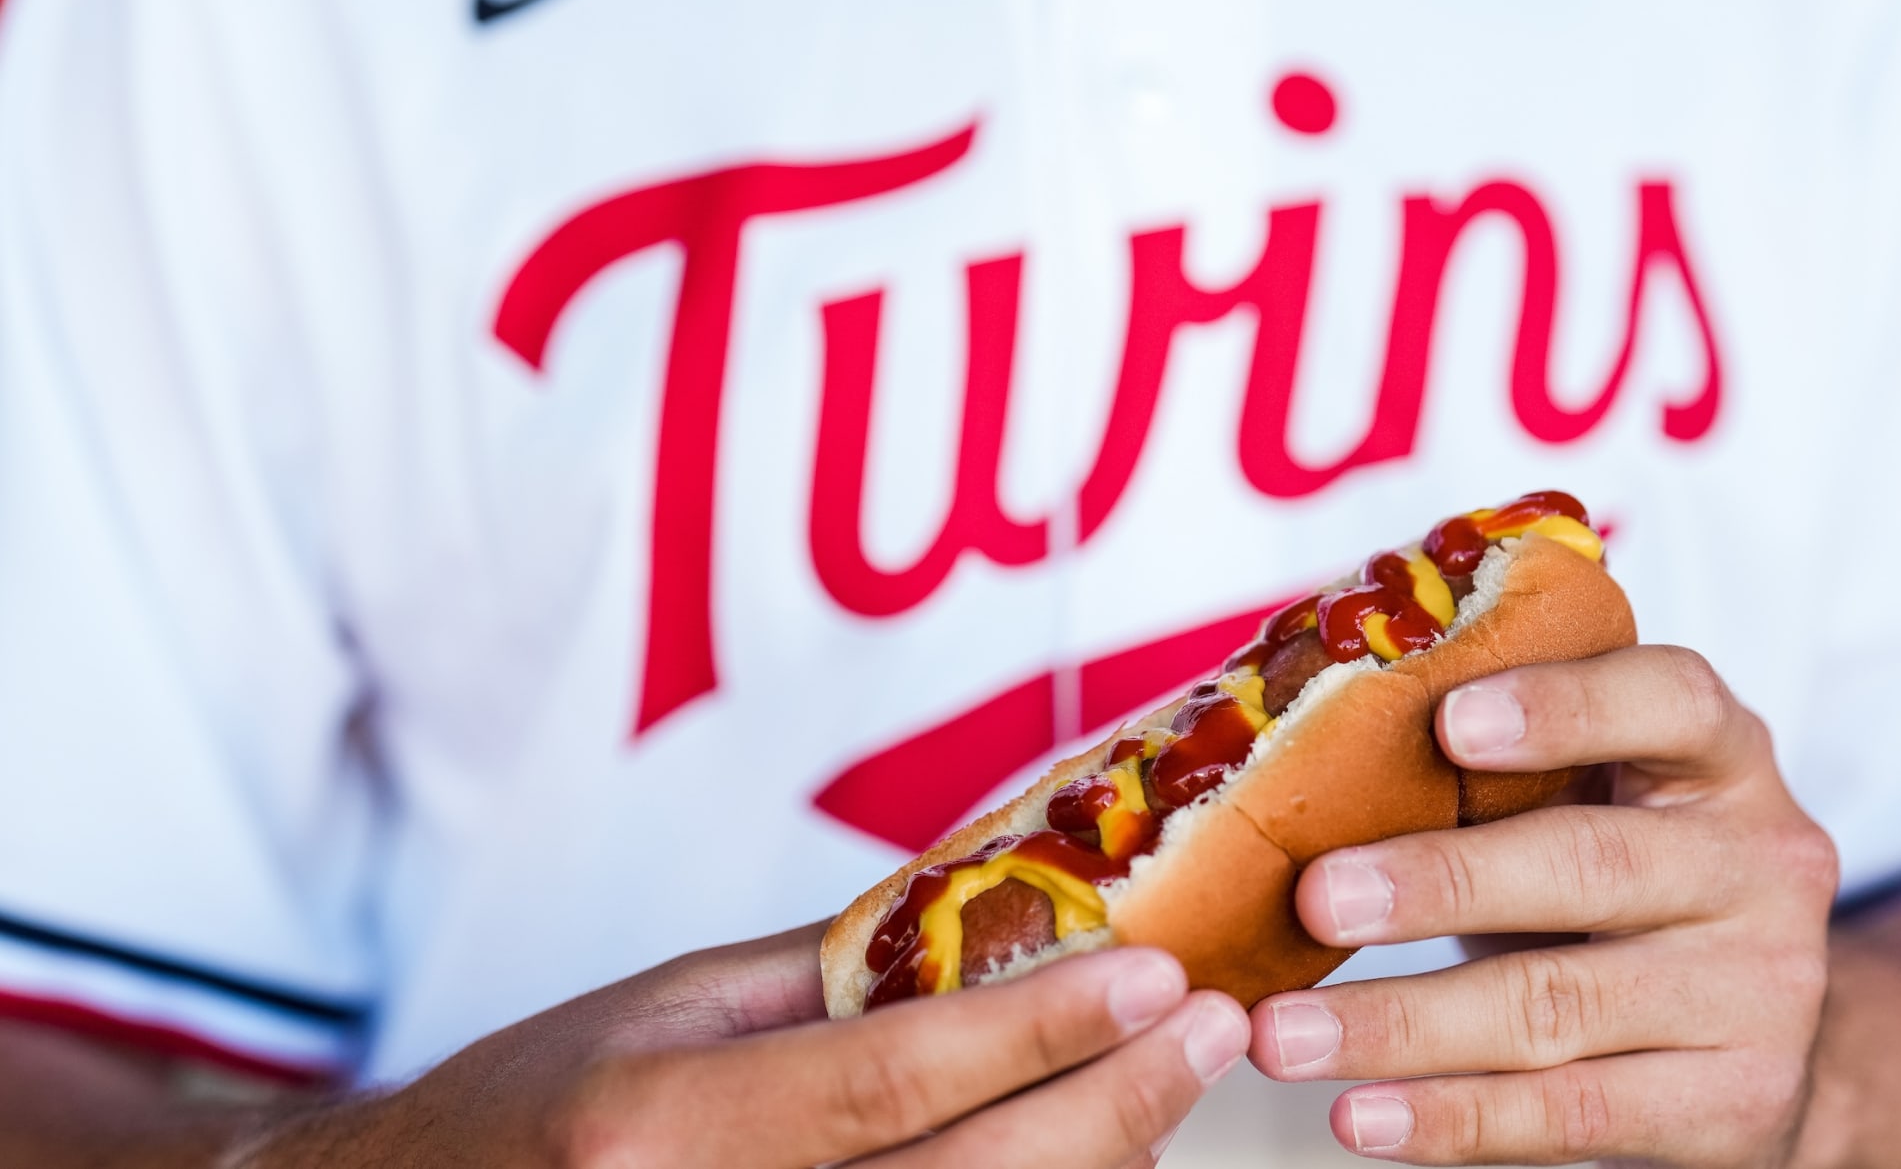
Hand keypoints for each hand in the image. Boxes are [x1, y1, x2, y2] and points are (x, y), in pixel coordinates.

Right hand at [245, 924, 1247, 1167]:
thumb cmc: (537, 1105)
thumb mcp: (669, 1007)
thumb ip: (833, 975)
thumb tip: (1003, 919)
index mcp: (656, 1128)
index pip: (883, 1079)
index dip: (1035, 1032)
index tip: (1150, 973)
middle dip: (1108, 1108)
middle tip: (1202, 1027)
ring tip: (1159, 1086)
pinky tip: (1081, 1161)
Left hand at [1247, 646, 1838, 1166]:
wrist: (1751, 1036)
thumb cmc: (1623, 883)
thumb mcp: (1591, 798)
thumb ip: (1492, 770)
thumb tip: (1296, 768)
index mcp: (1721, 755)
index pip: (1669, 701)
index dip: (1563, 706)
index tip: (1448, 722)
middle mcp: (1759, 862)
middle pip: (1592, 863)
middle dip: (1440, 883)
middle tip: (1317, 899)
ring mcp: (1757, 990)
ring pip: (1560, 1005)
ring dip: (1403, 1024)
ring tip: (1285, 1034)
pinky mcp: (1733, 1104)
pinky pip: (1571, 1114)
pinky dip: (1452, 1119)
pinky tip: (1361, 1116)